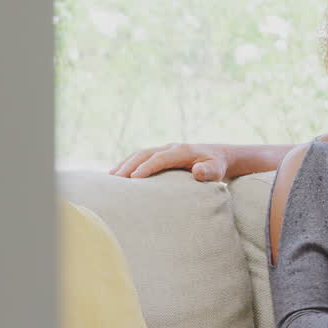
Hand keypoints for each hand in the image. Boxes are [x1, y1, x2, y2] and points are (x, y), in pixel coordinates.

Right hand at [110, 142, 228, 180]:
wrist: (216, 156)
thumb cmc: (215, 166)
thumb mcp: (216, 170)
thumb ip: (208, 172)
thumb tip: (197, 172)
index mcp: (182, 151)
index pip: (160, 158)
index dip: (147, 167)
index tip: (134, 178)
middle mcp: (169, 147)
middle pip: (144, 154)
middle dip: (129, 166)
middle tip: (115, 180)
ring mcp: (163, 150)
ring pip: (139, 155)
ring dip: (124, 164)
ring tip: (110, 178)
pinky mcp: (158, 155)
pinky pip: (139, 158)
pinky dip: (127, 164)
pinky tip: (116, 175)